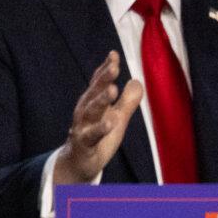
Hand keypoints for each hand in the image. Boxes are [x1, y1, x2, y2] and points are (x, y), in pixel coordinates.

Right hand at [54, 51, 142, 184]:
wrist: (80, 163)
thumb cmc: (98, 136)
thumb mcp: (117, 117)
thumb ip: (127, 101)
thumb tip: (137, 81)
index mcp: (93, 102)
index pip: (99, 82)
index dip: (106, 68)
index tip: (114, 54)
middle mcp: (85, 111)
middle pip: (94, 92)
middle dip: (103, 79)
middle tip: (114, 67)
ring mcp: (82, 127)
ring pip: (91, 112)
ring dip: (101, 100)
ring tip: (112, 90)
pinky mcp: (83, 144)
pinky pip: (91, 136)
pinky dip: (100, 129)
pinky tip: (110, 122)